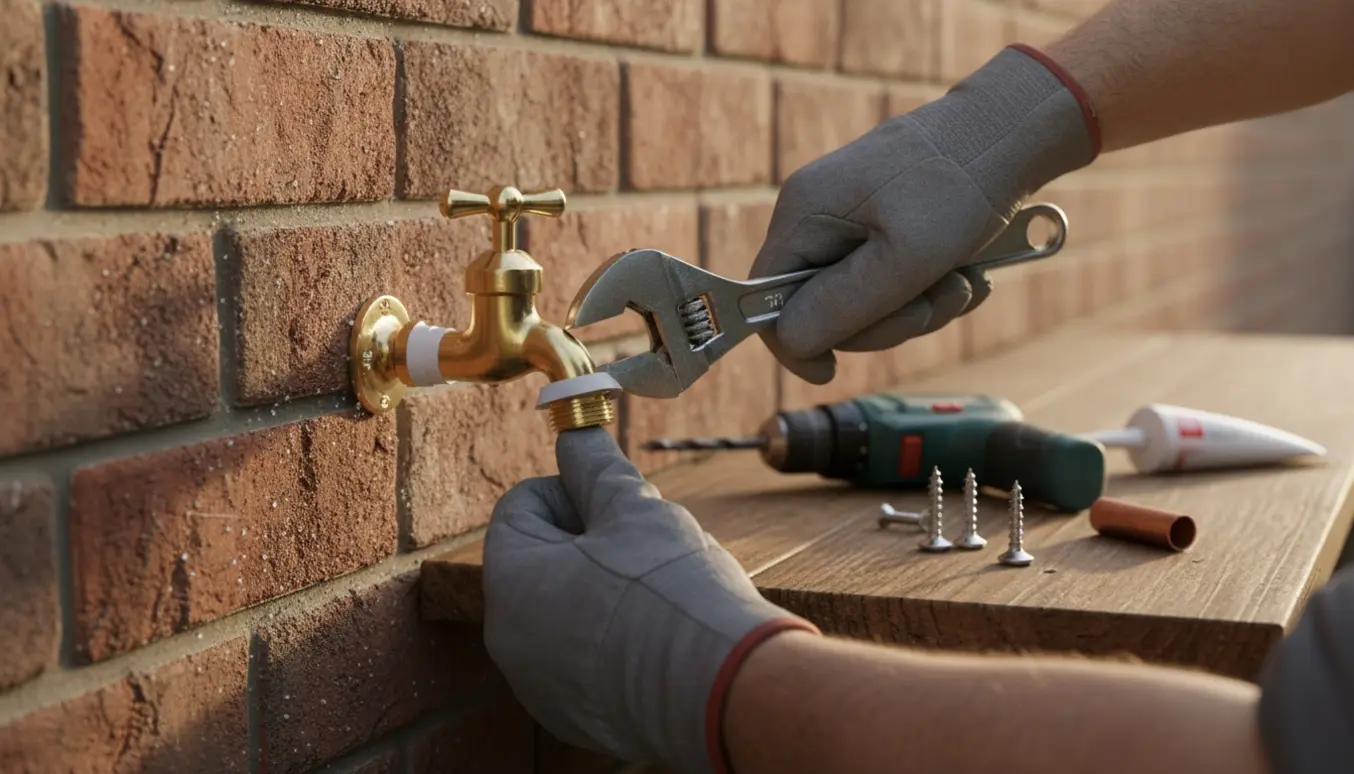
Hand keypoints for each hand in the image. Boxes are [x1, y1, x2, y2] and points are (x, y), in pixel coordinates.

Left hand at [481, 428, 818, 773]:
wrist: (719, 689)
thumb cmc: (670, 589)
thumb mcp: (634, 508)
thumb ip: (594, 466)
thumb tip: (575, 432)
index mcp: (512, 579)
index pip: (520, 506)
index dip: (571, 489)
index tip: (617, 502)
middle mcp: (509, 638)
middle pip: (540, 560)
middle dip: (589, 541)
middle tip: (644, 542)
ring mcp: (539, 684)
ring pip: (563, 610)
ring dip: (601, 589)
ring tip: (658, 590)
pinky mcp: (575, 716)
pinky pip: (583, 659)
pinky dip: (612, 640)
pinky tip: (658, 635)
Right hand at [750, 46, 1096, 383]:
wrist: (1011, 132)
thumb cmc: (959, 185)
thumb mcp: (905, 257)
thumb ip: (843, 304)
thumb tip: (790, 342)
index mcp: (804, 215)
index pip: (763, 299)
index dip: (794, 342)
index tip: (831, 370)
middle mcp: (816, 217)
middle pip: (820, 308)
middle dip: (884, 321)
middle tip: (935, 302)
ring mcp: (848, 221)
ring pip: (863, 303)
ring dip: (918, 308)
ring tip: (961, 282)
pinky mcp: (881, 226)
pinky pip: (889, 284)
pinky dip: (928, 290)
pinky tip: (964, 273)